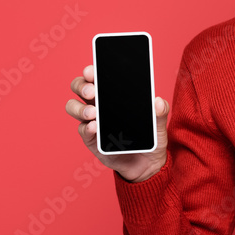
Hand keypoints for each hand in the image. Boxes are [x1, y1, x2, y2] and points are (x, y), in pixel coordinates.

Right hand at [66, 64, 169, 182]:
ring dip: (80, 107)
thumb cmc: (150, 138)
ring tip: (93, 112)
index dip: (91, 71)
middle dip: (82, 85)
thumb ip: (160, 112)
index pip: (98, 77)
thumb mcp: (159, 124)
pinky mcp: (91, 139)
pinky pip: (83, 130)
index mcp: (113, 95)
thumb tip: (157, 101)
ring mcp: (92, 121)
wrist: (147, 163)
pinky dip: (87, 127)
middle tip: (92, 91)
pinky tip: (95, 126)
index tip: (92, 70)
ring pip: (74, 107)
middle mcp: (98, 104)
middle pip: (79, 88)